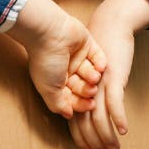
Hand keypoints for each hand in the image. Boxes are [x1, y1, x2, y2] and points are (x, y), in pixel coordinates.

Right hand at [5, 0, 106, 119]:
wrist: (49, 33)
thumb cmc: (46, 61)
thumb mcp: (49, 89)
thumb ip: (58, 104)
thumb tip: (68, 115)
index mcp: (55, 81)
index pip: (71, 98)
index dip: (81, 104)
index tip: (89, 105)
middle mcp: (66, 70)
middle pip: (83, 87)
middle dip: (89, 91)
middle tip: (92, 91)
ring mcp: (77, 57)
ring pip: (91, 73)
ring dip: (94, 77)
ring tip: (93, 76)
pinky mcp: (88, 44)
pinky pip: (98, 57)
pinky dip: (101, 63)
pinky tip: (101, 67)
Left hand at [67, 0, 148, 148]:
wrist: (111, 27)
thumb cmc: (102, 51)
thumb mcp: (92, 72)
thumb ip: (92, 90)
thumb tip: (94, 109)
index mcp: (78, 88)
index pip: (76, 119)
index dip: (81, 137)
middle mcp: (85, 89)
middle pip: (85, 122)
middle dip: (94, 141)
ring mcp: (98, 84)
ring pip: (99, 117)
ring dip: (106, 136)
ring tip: (114, 148)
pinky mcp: (113, 78)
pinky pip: (115, 103)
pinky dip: (118, 118)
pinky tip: (123, 130)